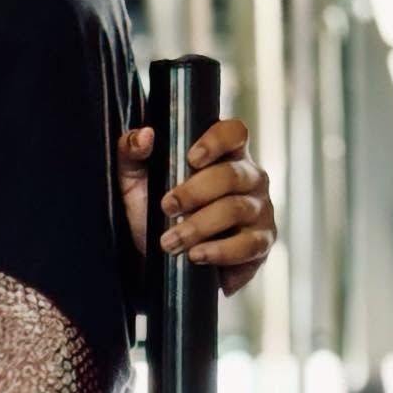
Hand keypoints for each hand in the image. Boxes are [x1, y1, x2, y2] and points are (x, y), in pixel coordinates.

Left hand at [117, 117, 276, 296]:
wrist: (161, 260)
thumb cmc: (155, 213)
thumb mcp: (135, 182)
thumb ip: (131, 152)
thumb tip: (143, 136)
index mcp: (224, 155)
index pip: (234, 133)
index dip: (217, 141)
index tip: (191, 158)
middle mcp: (248, 177)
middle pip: (231, 175)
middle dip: (194, 193)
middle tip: (167, 207)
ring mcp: (259, 209)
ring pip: (236, 209)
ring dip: (198, 226)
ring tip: (170, 242)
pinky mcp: (261, 242)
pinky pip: (249, 244)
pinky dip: (220, 251)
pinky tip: (196, 255)